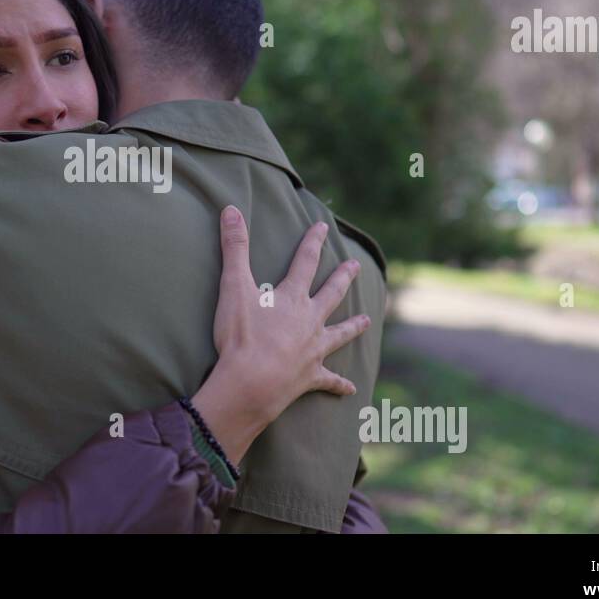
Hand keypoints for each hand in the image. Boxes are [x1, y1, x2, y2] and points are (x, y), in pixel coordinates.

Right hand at [190, 205, 368, 464]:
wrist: (250, 384)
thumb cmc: (241, 336)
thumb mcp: (233, 287)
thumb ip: (234, 249)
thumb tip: (231, 209)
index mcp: (292, 298)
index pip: (305, 262)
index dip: (312, 242)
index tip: (322, 227)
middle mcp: (309, 320)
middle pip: (331, 294)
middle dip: (343, 278)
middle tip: (355, 266)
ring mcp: (313, 349)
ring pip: (339, 334)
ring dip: (353, 327)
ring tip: (367, 320)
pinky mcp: (310, 377)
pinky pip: (330, 380)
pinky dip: (340, 384)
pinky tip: (351, 388)